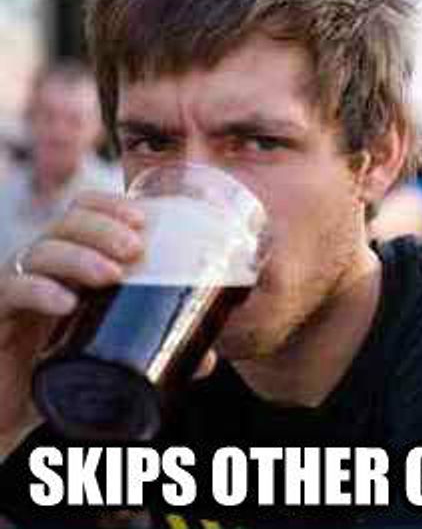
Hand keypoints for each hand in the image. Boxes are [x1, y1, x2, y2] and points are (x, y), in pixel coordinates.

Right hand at [0, 192, 144, 441]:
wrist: (7, 411)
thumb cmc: (60, 370)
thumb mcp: (111, 354)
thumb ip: (156, 350)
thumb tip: (205, 359)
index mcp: (71, 263)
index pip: (84, 212)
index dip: (110, 206)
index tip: (143, 219)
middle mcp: (41, 268)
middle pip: (66, 224)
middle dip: (103, 228)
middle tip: (134, 249)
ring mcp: (15, 289)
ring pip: (39, 252)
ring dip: (78, 257)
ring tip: (111, 275)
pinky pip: (10, 291)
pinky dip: (38, 291)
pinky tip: (65, 302)